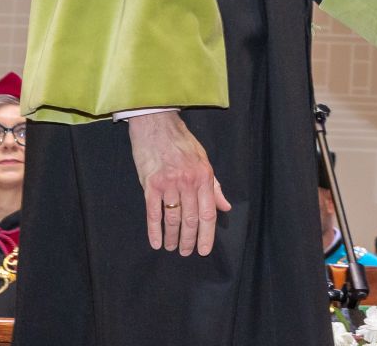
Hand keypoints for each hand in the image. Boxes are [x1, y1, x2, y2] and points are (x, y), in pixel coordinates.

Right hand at [127, 111, 232, 256]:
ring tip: (172, 247)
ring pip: (172, 218)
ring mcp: (168, 184)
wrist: (157, 125)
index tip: (204, 250)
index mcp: (204, 177)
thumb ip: (214, 186)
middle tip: (186, 252)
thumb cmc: (182, 142)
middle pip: (190, 219)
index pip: (208, 213)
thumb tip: (225, 207)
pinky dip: (154, 230)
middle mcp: (188, 182)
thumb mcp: (204, 160)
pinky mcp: (150, 184)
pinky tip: (156, 242)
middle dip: (189, 240)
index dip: (207, 235)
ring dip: (172, 237)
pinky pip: (153, 212)